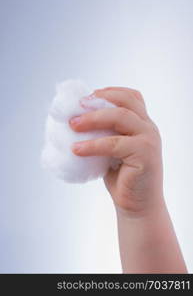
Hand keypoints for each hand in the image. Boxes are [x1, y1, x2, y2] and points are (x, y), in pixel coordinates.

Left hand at [70, 87, 162, 215]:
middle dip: (98, 101)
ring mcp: (149, 140)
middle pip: (125, 102)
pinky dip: (93, 145)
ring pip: (121, 117)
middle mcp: (149, 128)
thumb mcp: (112, 150)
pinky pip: (114, 144)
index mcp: (142, 124)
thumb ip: (105, 133)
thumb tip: (76, 121)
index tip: (87, 97)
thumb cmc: (122, 177)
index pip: (131, 96)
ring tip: (72, 125)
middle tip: (76, 108)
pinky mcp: (145, 154)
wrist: (137, 205)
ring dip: (93, 118)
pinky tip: (77, 149)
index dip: (109, 91)